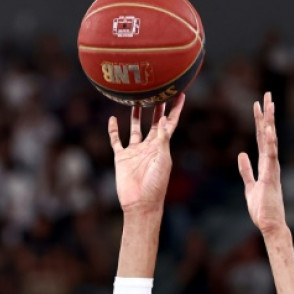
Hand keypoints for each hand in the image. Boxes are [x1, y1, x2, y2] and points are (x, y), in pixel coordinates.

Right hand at [109, 94, 185, 215]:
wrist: (140, 203)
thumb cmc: (155, 185)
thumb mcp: (162, 161)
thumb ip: (162, 140)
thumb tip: (163, 119)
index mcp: (162, 147)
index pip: (170, 124)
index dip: (176, 109)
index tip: (181, 94)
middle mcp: (149, 147)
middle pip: (153, 122)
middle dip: (156, 108)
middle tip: (157, 90)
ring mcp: (135, 151)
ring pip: (135, 128)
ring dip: (135, 115)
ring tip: (136, 99)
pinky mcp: (121, 157)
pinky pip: (116, 140)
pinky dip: (113, 130)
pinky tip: (112, 119)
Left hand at [238, 92, 286, 234]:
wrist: (270, 224)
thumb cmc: (262, 208)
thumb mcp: (250, 186)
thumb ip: (246, 170)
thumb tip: (242, 155)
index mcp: (265, 164)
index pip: (261, 138)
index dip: (259, 121)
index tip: (258, 105)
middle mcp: (270, 163)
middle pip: (267, 134)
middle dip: (267, 115)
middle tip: (267, 95)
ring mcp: (272, 168)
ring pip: (271, 140)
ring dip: (270, 122)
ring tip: (269, 104)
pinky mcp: (270, 177)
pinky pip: (271, 156)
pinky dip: (270, 143)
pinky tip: (268, 130)